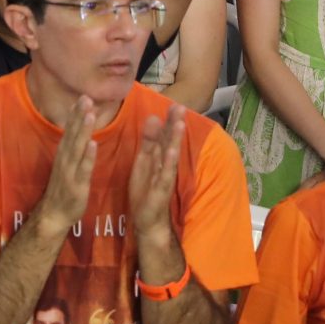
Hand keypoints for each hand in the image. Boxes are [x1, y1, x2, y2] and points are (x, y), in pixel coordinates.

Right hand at [38, 95, 99, 230]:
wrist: (54, 213)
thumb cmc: (64, 188)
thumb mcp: (67, 165)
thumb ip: (73, 149)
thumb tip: (78, 132)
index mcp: (64, 153)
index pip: (70, 129)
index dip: (75, 113)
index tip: (83, 96)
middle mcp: (65, 158)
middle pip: (72, 133)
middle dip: (79, 115)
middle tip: (86, 97)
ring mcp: (70, 170)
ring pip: (77, 147)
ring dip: (83, 130)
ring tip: (89, 114)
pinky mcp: (77, 184)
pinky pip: (83, 168)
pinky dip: (87, 155)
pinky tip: (93, 144)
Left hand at [125, 102, 185, 248]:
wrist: (147, 220)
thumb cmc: (145, 189)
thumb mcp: (144, 161)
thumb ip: (148, 142)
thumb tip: (154, 118)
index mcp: (158, 157)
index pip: (165, 136)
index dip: (169, 120)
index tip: (174, 103)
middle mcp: (164, 166)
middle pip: (170, 142)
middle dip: (175, 125)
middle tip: (180, 107)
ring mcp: (164, 177)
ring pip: (171, 156)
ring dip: (175, 140)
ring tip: (180, 124)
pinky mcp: (160, 190)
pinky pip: (165, 174)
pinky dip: (168, 163)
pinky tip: (171, 151)